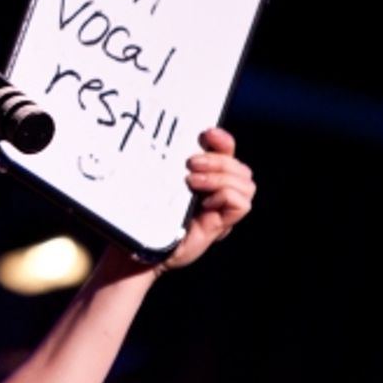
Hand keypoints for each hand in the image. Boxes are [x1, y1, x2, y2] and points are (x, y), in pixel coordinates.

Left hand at [153, 126, 254, 274]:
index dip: (223, 140)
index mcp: (206, 179)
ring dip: (220, 177)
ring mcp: (220, 210)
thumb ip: (175, 164)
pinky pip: (241, 203)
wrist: (136, 249)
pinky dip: (225, 196)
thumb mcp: (160, 183)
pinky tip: (203, 202)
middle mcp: (218, 193)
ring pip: (246, 183)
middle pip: (241, 167)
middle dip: (218, 160)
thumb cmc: (144, 215)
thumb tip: (186, 144)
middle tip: (190, 165)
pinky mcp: (220, 226)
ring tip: (191, 183)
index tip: (207, 133)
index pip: (228, 152)